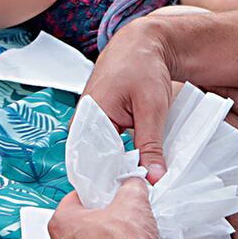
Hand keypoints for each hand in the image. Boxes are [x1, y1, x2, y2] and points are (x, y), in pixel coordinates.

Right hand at [85, 18, 175, 181]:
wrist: (142, 43)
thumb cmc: (142, 65)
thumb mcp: (152, 108)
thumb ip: (150, 145)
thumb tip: (154, 179)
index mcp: (89, 117)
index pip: (92, 164)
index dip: (111, 183)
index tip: (132, 195)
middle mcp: (83, 121)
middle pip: (96, 162)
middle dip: (117, 177)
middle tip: (141, 192)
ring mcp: (90, 121)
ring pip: (104, 155)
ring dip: (121, 166)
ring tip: (140, 180)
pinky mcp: (100, 120)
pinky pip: (108, 145)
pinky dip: (122, 153)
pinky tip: (137, 162)